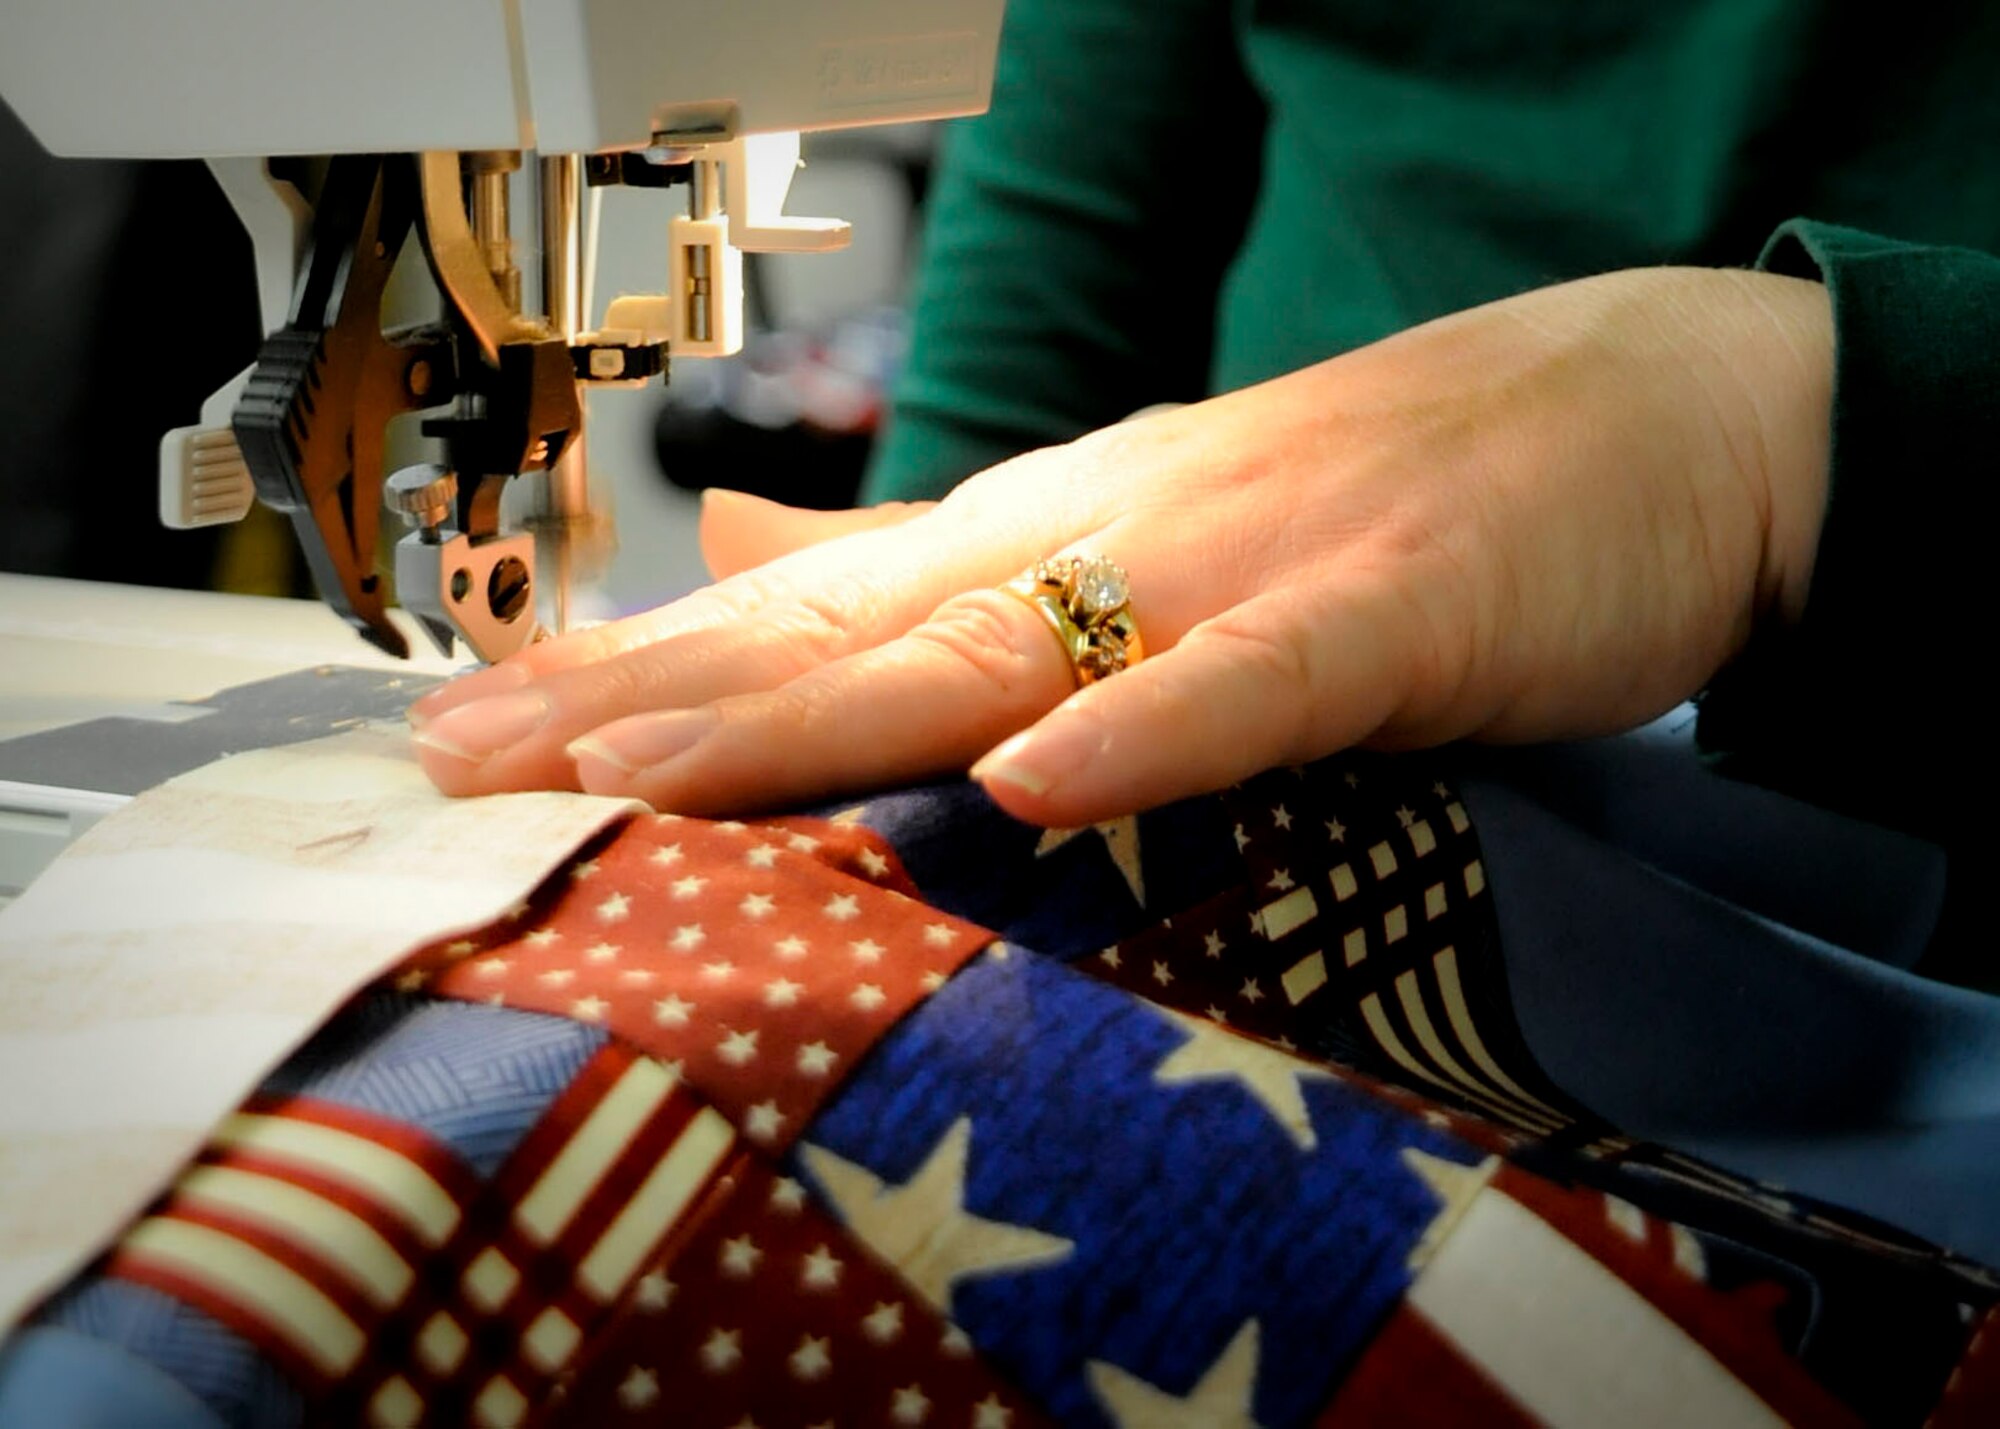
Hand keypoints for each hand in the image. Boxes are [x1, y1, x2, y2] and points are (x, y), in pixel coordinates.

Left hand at [408, 267, 1831, 825]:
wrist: (1642, 410)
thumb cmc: (1383, 499)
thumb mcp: (1144, 529)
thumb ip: (959, 570)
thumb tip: (763, 572)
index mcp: (1053, 528)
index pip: (810, 616)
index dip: (637, 675)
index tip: (473, 732)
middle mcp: (1108, 535)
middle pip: (851, 636)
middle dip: (649, 706)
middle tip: (464, 761)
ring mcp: (1242, 568)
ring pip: (1001, 647)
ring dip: (824, 715)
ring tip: (645, 771)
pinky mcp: (1388, 616)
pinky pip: (1251, 687)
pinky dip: (1144, 731)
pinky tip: (1029, 781)